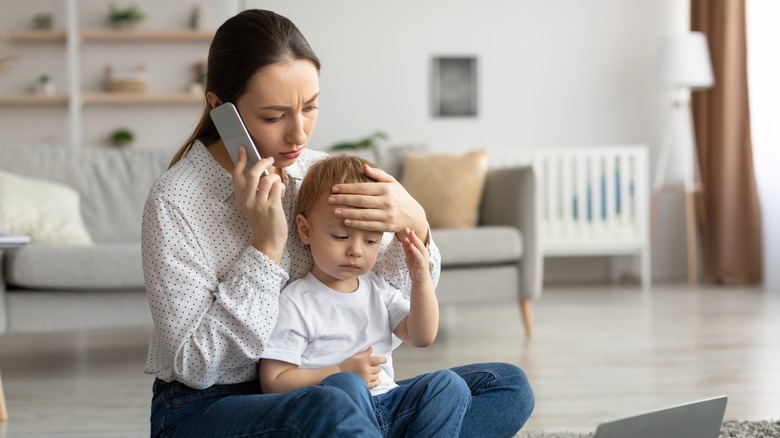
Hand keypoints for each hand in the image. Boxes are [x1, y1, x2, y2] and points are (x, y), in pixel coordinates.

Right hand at [232, 146, 286, 260]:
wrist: (268, 241)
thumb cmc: (263, 220)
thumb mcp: (253, 205)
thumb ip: (254, 190)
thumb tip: (261, 169)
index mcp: (240, 199)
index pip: (237, 175)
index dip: (240, 160)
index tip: (243, 149)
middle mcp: (247, 201)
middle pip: (253, 173)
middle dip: (262, 162)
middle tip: (269, 159)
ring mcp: (259, 204)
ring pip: (268, 179)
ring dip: (275, 178)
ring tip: (276, 185)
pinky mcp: (271, 207)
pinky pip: (277, 187)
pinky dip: (280, 187)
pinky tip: (280, 193)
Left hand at [330, 165, 428, 242]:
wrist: (413, 215)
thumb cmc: (399, 196)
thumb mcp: (392, 182)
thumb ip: (377, 174)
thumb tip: (363, 167)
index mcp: (386, 188)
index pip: (362, 188)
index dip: (347, 188)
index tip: (334, 188)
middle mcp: (387, 201)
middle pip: (360, 200)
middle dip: (343, 199)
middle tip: (330, 199)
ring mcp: (387, 215)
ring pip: (363, 214)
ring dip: (347, 212)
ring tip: (335, 210)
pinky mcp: (387, 226)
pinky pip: (369, 225)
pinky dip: (356, 223)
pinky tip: (346, 221)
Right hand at [338, 346, 386, 388]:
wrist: (340, 376)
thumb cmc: (348, 365)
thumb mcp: (355, 357)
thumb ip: (365, 353)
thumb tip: (371, 348)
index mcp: (364, 361)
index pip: (377, 360)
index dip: (382, 360)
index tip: (384, 360)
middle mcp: (366, 370)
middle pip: (378, 368)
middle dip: (376, 367)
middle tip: (370, 367)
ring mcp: (366, 378)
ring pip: (377, 376)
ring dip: (374, 375)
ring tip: (368, 373)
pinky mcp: (365, 385)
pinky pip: (375, 384)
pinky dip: (376, 381)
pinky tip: (374, 379)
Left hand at [402, 227, 431, 283]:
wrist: (419, 279)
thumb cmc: (415, 267)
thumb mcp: (409, 256)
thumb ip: (407, 248)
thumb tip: (405, 239)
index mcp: (420, 250)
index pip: (414, 240)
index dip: (410, 234)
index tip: (404, 227)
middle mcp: (423, 252)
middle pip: (417, 242)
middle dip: (412, 235)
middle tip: (407, 228)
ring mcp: (423, 257)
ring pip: (419, 247)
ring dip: (414, 240)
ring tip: (410, 234)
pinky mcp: (422, 263)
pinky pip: (418, 255)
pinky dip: (415, 250)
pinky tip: (411, 246)